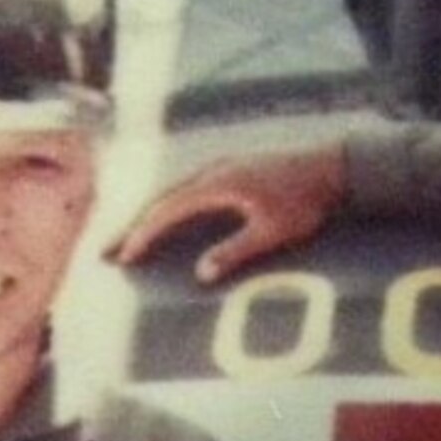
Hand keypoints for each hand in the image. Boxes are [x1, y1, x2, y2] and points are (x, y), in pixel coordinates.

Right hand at [109, 145, 346, 284]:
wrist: (332, 167)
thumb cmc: (305, 202)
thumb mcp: (272, 232)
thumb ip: (235, 252)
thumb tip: (200, 274)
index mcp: (216, 184)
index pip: (167, 211)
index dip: (143, 235)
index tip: (124, 257)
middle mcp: (212, 171)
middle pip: (162, 198)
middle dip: (134, 226)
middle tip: (108, 251)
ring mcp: (222, 166)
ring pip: (174, 190)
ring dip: (150, 214)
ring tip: (132, 237)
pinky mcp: (232, 168)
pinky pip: (190, 187)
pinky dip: (171, 204)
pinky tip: (171, 217)